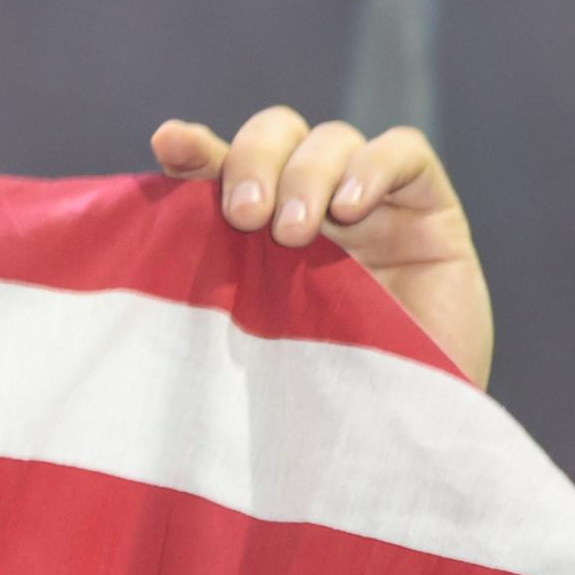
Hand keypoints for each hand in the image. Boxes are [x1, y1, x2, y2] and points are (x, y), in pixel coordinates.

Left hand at [148, 107, 491, 388]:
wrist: (401, 439)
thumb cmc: (314, 400)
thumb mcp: (250, 340)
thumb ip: (212, 289)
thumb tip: (146, 249)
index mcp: (258, 232)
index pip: (222, 166)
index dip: (196, 148)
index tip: (171, 145)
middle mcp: (312, 206)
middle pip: (276, 134)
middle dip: (253, 161)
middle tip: (245, 216)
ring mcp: (371, 204)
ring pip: (331, 139)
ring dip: (305, 175)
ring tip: (294, 234)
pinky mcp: (429, 208)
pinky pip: (403, 151)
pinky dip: (372, 168)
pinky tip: (352, 209)